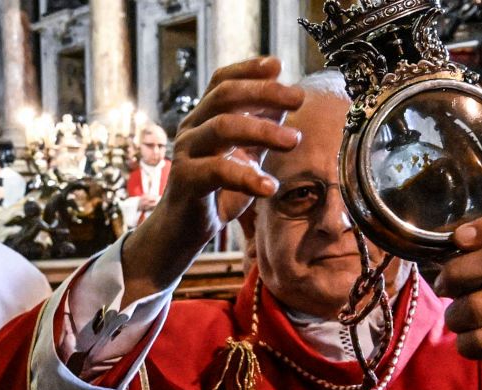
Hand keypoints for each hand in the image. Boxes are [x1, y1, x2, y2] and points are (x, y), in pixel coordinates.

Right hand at [121, 57, 303, 300]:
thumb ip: (259, 131)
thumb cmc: (215, 193)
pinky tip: (270, 186)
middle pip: (225, 95)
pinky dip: (248, 177)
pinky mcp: (186, 181)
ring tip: (295, 140)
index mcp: (204, 119)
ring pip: (223, 128)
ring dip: (263, 131)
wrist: (182, 233)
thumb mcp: (243, 157)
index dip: (249, 69)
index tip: (278, 65)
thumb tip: (285, 102)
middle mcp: (191, 129)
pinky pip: (218, 171)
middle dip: (265, 93)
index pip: (222, 81)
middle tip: (298, 99)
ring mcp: (186, 153)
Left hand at [434, 214, 481, 389]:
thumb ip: (479, 261)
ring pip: (478, 306)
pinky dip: (465, 344)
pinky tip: (472, 343)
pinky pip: (480, 340)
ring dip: (455, 317)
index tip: (459, 239)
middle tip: (444, 288)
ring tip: (460, 322)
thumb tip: (439, 249)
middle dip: (457, 273)